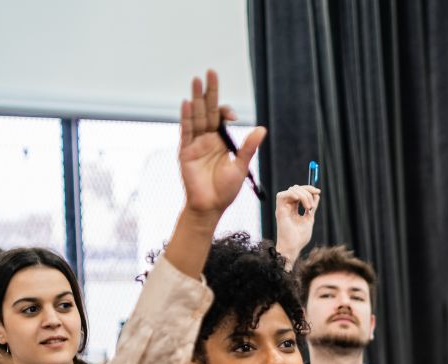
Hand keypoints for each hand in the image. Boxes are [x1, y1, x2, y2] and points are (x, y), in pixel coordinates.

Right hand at [178, 70, 265, 223]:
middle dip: (209, 92)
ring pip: (196, 116)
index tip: (233, 116)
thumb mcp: (241, 166)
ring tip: (196, 80)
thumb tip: (261, 128)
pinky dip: (186, 117)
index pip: (221, 117)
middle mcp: (207, 139)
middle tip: (210, 72)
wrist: (210, 206)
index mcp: (221, 141)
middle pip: (207, 110)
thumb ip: (249, 147)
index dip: (225, 111)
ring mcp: (195, 143)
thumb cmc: (226, 189)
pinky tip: (187, 103)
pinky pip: (186, 131)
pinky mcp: (186, 151)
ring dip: (196, 99)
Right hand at [275, 185, 320, 265]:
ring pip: (291, 190)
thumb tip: (317, 195)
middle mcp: (287, 206)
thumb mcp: (309, 219)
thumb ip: (312, 207)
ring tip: (309, 208)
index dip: (308, 189)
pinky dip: (293, 194)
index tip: (318, 192)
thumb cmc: (299, 237)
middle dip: (307, 191)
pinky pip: (282, 195)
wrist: (293, 247)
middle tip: (313, 204)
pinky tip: (301, 202)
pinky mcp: (279, 210)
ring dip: (303, 195)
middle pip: (295, 188)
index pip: (299, 192)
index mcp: (293, 208)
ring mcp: (283, 208)